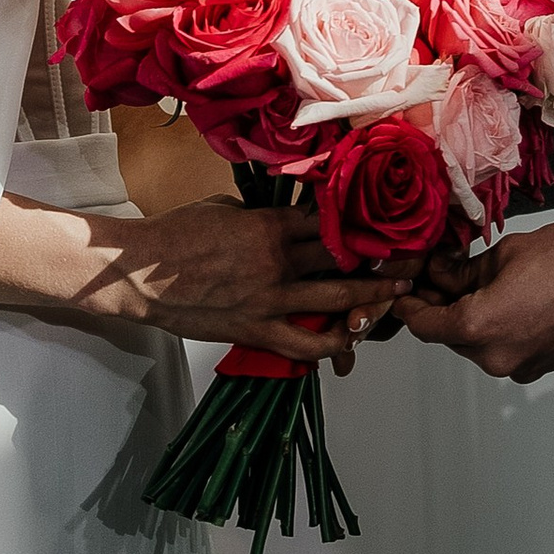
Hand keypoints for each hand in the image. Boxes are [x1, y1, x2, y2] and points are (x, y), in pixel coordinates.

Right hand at [98, 200, 403, 364]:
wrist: (140, 274)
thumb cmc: (176, 235)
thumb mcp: (225, 208)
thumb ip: (262, 214)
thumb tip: (286, 216)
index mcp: (270, 224)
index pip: (330, 217)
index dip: (364, 217)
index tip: (389, 217)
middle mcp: (278, 260)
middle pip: (343, 256)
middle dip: (381, 254)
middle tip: (414, 253)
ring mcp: (269, 299)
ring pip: (336, 299)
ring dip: (373, 296)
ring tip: (398, 293)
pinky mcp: (256, 330)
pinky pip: (304, 344)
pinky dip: (330, 344)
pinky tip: (348, 340)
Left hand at [399, 221, 553, 383]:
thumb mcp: (506, 252)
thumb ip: (465, 269)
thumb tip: (440, 272)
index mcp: (479, 326)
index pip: (425, 324)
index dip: (409, 306)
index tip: (402, 290)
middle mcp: (493, 356)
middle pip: (449, 335)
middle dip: (440, 307)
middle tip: (438, 274)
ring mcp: (518, 366)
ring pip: (475, 344)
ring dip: (467, 318)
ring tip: (471, 282)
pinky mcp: (538, 366)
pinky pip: (501, 349)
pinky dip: (492, 328)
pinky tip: (500, 300)